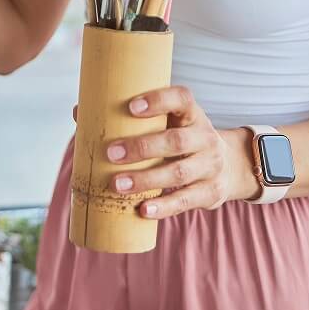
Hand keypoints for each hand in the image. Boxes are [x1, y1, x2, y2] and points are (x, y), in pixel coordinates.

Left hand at [87, 86, 259, 218]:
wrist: (229, 166)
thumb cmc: (181, 139)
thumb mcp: (167, 124)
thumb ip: (129, 120)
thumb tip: (79, 111)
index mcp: (192, 114)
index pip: (182, 98)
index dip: (158, 100)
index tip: (131, 106)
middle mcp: (205, 137)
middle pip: (177, 141)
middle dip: (142, 147)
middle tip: (111, 153)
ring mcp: (210, 166)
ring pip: (178, 173)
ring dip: (146, 180)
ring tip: (117, 186)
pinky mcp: (210, 192)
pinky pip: (185, 201)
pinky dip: (163, 207)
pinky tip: (142, 210)